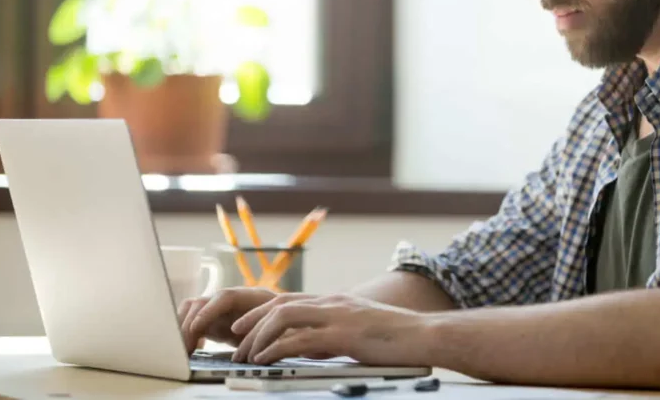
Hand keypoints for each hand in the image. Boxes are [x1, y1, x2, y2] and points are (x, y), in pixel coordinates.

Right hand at [177, 287, 314, 354]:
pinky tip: (188, 350)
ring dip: (183, 328)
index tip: (197, 328)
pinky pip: (194, 322)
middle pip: (203, 302)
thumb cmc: (291, 326)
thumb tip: (266, 345)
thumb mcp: (288, 331)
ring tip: (182, 351)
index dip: (210, 311)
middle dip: (188, 323)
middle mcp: (234, 299)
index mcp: (255, 298)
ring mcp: (223, 309)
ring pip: (193, 310)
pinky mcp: (216, 321)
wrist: (291, 324)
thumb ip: (276, 334)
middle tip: (182, 348)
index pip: (226, 297)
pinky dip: (186, 334)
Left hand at [230, 293, 431, 365]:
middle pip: (278, 304)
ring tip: (246, 355)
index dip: (260, 313)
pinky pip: (299, 339)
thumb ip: (334, 335)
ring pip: (283, 317)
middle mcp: (332, 303)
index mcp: (335, 301)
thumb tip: (312, 348)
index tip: (242, 329)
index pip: (287, 299)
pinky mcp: (343, 335)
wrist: (425, 335)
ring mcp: (337, 316)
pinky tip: (266, 360)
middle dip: (251, 324)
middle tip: (235, 344)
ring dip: (258, 336)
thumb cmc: (397, 338)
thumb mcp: (359, 332)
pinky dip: (276, 349)